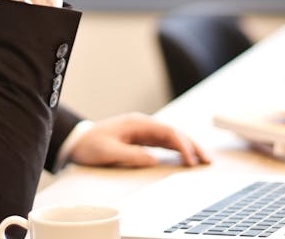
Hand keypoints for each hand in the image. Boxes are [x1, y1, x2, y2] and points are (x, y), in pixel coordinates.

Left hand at [68, 113, 210, 167]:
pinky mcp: (141, 139)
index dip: (182, 145)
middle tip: (207, 160)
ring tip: (202, 160)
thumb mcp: (108, 151)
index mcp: (138, 124)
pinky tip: (186, 158)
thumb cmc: (90, 144)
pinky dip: (177, 150)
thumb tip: (154, 160)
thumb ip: (131, 155)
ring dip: (188, 148)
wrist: (77, 140)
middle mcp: (143, 125)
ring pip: (172, 138)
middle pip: (174, 133)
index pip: (168, 132)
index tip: (190, 160)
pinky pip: (164, 143)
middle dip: (192, 145)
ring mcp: (143, 131)